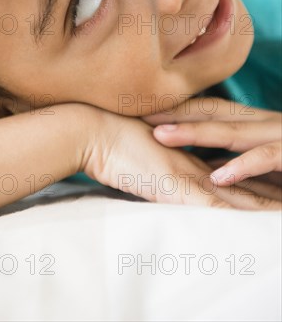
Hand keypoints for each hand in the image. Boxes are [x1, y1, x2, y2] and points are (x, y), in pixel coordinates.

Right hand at [82, 107, 280, 209]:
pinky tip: (258, 224)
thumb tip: (166, 176)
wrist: (92, 131)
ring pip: (237, 197)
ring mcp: (187, 176)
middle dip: (270, 195)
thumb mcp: (140, 160)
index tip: (278, 190)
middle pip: (242, 185)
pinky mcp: (176, 186)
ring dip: (264, 207)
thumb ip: (160, 168)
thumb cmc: (111, 143)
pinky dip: (239, 216)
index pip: (231, 176)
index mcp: (188, 162)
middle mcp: (194, 167)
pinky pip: (215, 207)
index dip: (256, 182)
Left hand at [141, 96, 281, 188]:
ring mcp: (280, 138)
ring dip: (195, 132)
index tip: (145, 110)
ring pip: (233, 131)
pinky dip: (242, 165)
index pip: (213, 109)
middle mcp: (267, 124)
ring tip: (161, 135)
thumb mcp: (269, 163)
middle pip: (215, 112)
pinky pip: (266, 157)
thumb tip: (207, 167)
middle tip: (139, 114)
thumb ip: (240, 161)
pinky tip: (217, 176)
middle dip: (176, 113)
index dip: (179, 108)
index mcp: (259, 123)